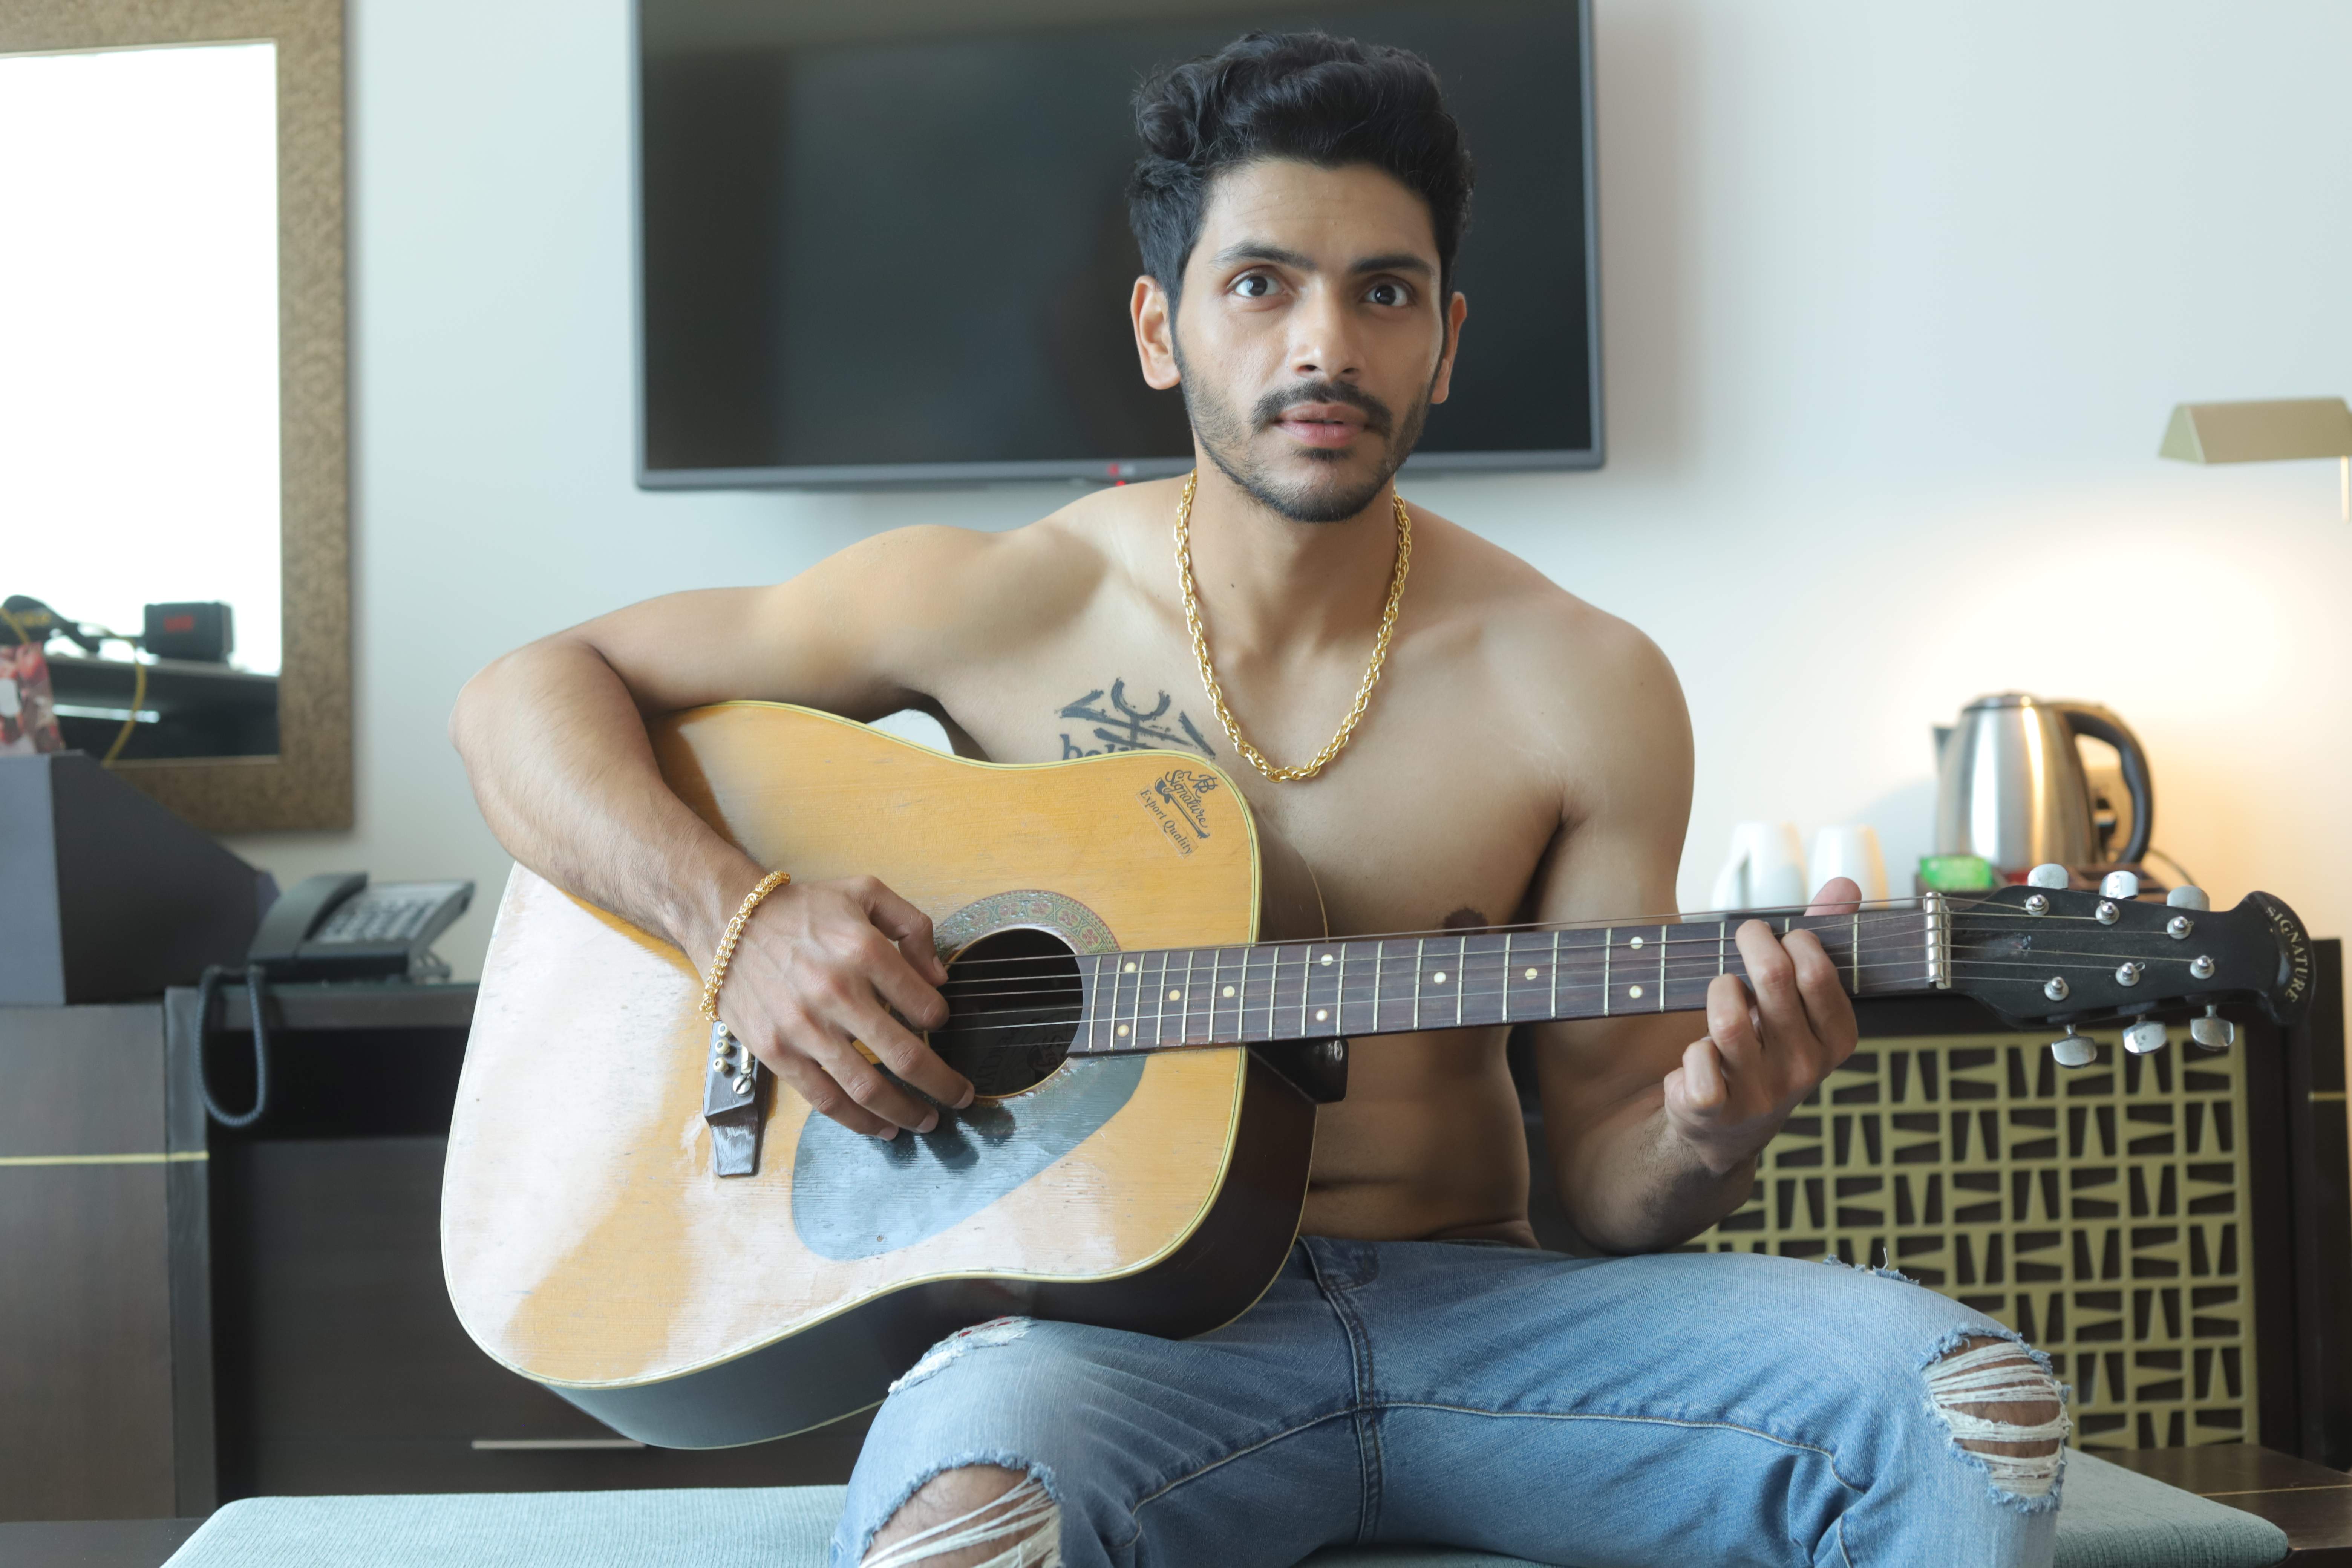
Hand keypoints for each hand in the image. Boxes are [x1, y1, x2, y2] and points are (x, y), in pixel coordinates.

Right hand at [706, 874, 969, 1137]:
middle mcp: (837, 993)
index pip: (924, 1006)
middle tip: (961, 1097)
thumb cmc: (803, 909)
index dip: (941, 1021)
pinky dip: (858, 1121)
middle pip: (905, 1056)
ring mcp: (805, 1028)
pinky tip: (882, 1128)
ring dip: (905, 1112)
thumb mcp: (866, 892)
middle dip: (942, 1085)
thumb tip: (939, 978)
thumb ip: (912, 925)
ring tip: (927, 1121)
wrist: (730, 921)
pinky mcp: (777, 1052)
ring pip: (868, 1088)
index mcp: (865, 952)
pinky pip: (825, 1099)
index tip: (941, 1025)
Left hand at [1661, 877, 1862, 1175]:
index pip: (1820, 973)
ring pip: (1730, 1017)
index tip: (1781, 935)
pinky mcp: (1716, 1109)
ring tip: (1723, 989)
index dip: (1796, 940)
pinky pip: (1699, 1061)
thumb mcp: (1799, 1002)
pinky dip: (1693, 1049)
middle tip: (1745, 936)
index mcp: (1836, 1041)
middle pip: (1774, 980)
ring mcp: (1762, 1091)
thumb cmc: (1767, 1046)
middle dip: (1752, 942)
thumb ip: (1823, 942)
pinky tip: (1702, 1051)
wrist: (1728, 1130)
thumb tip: (1846, 885)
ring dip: (1719, 989)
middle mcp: (1805, 1068)